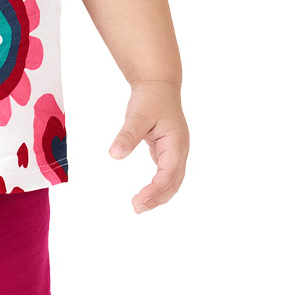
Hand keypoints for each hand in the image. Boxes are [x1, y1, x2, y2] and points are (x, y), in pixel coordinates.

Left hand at [107, 80, 188, 213]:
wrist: (159, 86)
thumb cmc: (151, 99)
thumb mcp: (137, 115)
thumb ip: (127, 135)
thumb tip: (115, 155)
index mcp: (176, 143)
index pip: (169, 173)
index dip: (156, 189)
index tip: (139, 199)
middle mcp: (180, 151)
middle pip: (174, 182)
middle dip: (157, 198)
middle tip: (136, 208)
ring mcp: (176, 153)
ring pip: (172, 181)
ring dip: (159, 196)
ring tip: (139, 206)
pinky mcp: (168, 153)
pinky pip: (166, 175)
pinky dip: (158, 187)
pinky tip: (146, 195)